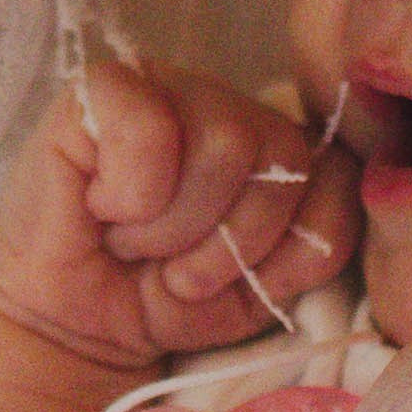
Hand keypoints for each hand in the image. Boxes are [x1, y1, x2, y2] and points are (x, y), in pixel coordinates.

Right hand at [0, 56, 360, 373]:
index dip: (284, 243)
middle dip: (226, 242)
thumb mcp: (262, 287)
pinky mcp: (101, 87)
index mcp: (275, 141)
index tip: (232, 276)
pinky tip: (103, 207)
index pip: (335, 171)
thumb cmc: (163, 296)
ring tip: (135, 240)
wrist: (72, 327)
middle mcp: (226, 102)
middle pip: (280, 155)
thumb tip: (339, 179)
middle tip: (172, 263)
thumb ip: (317, 238)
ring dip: (173, 227)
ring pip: (224, 143)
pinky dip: (131, 193)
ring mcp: (166, 83)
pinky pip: (149, 129)